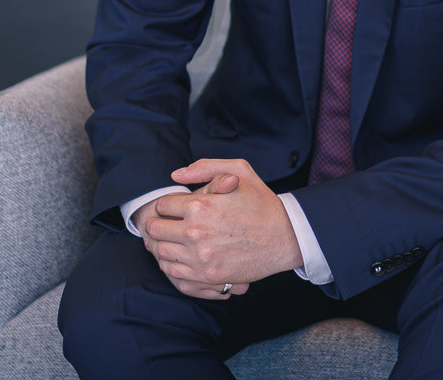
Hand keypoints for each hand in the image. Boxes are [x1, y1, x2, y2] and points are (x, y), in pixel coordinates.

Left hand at [139, 158, 303, 288]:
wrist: (286, 237)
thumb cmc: (262, 201)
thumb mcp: (239, 170)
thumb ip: (205, 167)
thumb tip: (176, 175)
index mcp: (201, 204)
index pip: (162, 205)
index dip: (165, 204)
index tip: (172, 208)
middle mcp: (196, 231)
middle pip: (156, 229)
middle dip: (158, 224)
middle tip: (166, 223)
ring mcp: (201, 256)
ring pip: (161, 252)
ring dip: (163, 244)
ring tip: (172, 239)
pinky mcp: (208, 275)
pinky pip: (174, 272)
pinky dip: (172, 264)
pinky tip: (182, 256)